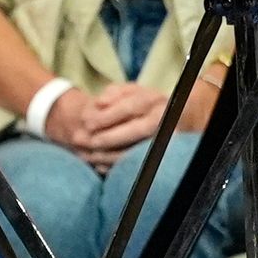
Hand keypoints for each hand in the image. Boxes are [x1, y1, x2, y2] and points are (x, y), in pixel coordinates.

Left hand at [56, 75, 207, 172]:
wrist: (171, 117)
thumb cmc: (140, 103)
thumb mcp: (128, 91)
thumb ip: (113, 93)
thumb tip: (100, 103)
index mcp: (153, 100)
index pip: (131, 107)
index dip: (108, 116)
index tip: (87, 123)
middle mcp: (163, 118)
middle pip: (139, 129)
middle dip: (111, 137)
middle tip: (89, 142)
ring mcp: (165, 138)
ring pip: (140, 149)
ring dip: (112, 155)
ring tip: (89, 156)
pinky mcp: (161, 154)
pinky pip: (141, 164)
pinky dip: (118, 166)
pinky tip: (99, 166)